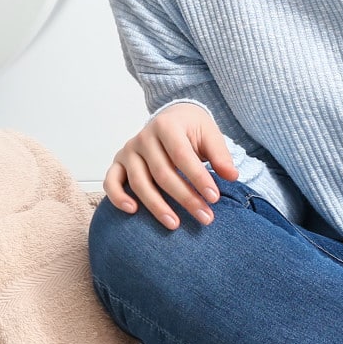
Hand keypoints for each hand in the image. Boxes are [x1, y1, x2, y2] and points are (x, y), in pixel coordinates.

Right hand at [104, 102, 238, 229]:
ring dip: (157, 206)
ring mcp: (128, 151)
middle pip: (162, 173)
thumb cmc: (191, 130)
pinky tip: (133, 211)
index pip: (181, 156)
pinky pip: (111, 181)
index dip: (198, 178)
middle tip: (206, 218)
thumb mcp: (209, 134)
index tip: (214, 198)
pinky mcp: (118, 163)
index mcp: (166, 126)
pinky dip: (118, 197)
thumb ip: (220, 154)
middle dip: (185, 198)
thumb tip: (231, 176)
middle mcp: (143, 137)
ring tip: (175, 224)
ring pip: (139, 182)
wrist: (171, 118)